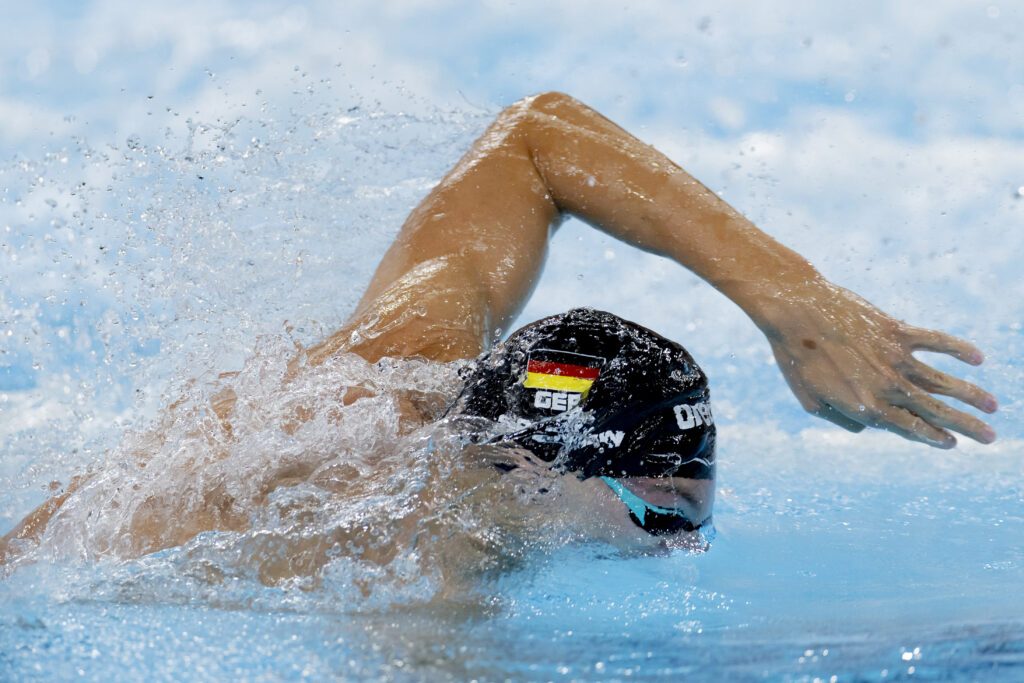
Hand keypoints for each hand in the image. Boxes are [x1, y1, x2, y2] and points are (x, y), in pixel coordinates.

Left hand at [761, 280, 997, 447]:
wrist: (794, 312)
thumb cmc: (795, 359)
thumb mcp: (810, 402)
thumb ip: (841, 420)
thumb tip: (866, 429)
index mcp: (866, 408)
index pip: (910, 428)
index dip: (933, 437)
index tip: (952, 443)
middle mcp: (887, 387)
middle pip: (934, 411)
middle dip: (965, 426)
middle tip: (990, 438)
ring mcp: (895, 359)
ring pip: (943, 382)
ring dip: (971, 395)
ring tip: (993, 406)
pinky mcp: (897, 331)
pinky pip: (936, 341)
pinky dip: (959, 349)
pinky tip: (978, 358)